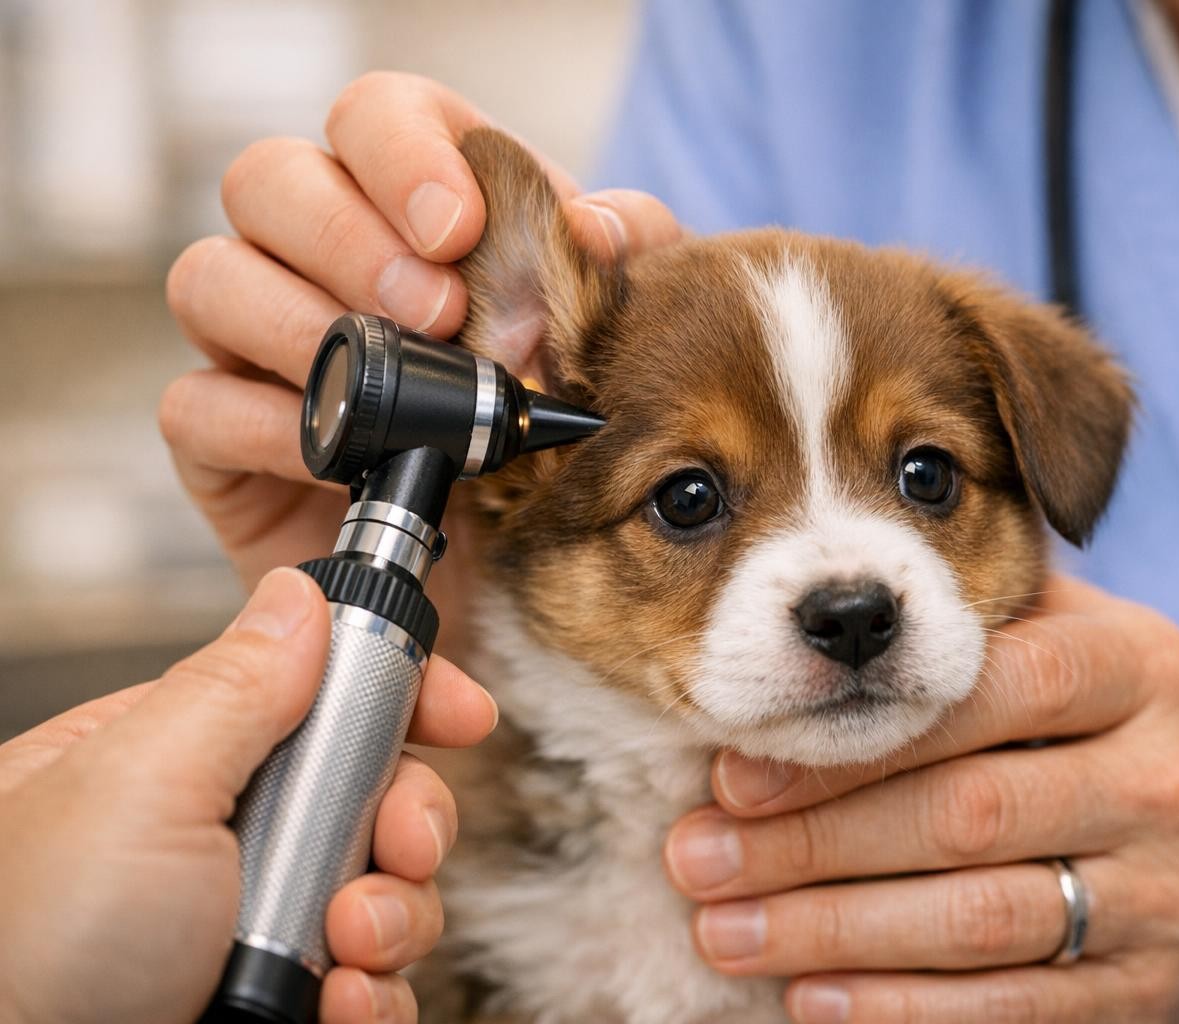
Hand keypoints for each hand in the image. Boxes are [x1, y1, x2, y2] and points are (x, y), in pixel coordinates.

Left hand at [0, 568, 498, 1023]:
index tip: (461, 714)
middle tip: (397, 847)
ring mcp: (252, 930)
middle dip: (405, 823)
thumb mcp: (137, 787)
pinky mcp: (283, 1003)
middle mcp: (218, 844)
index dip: (399, 698)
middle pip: (374, 796)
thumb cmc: (27, 955)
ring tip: (343, 948)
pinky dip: (375, 996)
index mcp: (170, 763)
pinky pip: (378, 983)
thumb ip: (235, 685)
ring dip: (391, 919)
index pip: (313, 696)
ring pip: (389, 893)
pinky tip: (337, 1004)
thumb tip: (300, 596)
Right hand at [161, 71, 680, 661]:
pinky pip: (197, 405)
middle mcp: (316, 252)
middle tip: (436, 314)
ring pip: (211, 277)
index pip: (374, 117)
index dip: (404, 155)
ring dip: (301, 324)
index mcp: (412, 203)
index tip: (459, 228)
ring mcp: (255, 340)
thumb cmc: (548, 431)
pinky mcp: (220, 434)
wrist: (499, 571)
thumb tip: (595, 225)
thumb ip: (627, 261)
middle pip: (269, 178)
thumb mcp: (613, 336)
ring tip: (394, 389)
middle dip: (349, 238)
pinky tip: (343, 460)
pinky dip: (270, 429)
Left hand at [664, 576, 1178, 1022]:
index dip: (856, 736)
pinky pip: (1017, 1010)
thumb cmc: (1156, 726)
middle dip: (812, 843)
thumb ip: (995, 618)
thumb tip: (819, 624)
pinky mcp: (1154, 996)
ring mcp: (1169, 897)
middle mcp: (1166, 779)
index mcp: (1144, 669)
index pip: (987, 690)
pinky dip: (905, 1011)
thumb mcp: (1110, 642)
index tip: (735, 767)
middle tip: (695, 859)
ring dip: (834, 934)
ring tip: (723, 932)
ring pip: (977, 921)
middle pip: (964, 815)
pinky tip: (813, 1001)